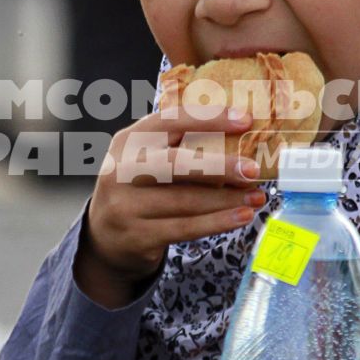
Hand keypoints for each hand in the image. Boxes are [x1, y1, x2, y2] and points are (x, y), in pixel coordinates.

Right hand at [74, 100, 267, 307]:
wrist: (104, 239)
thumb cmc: (138, 190)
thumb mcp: (145, 159)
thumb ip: (178, 146)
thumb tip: (238, 137)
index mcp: (128, 141)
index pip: (169, 121)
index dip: (209, 119)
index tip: (245, 121)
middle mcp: (121, 170)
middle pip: (176, 164)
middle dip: (220, 166)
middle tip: (254, 170)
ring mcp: (126, 205)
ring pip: (186, 200)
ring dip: (227, 199)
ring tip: (256, 197)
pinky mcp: (138, 235)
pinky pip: (185, 228)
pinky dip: (217, 222)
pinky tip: (240, 216)